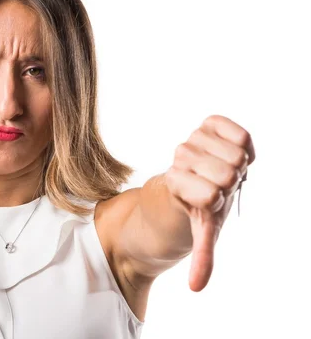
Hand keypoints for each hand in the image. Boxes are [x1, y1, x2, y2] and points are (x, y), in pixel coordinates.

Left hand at [165, 115, 255, 291]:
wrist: (184, 184)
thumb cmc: (198, 210)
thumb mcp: (203, 234)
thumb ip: (202, 257)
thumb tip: (197, 288)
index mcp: (180, 189)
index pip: (211, 195)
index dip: (211, 200)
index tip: (204, 201)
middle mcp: (184, 163)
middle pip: (228, 170)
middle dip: (226, 183)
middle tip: (213, 184)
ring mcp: (193, 142)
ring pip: (227, 153)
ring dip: (224, 164)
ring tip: (214, 168)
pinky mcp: (205, 125)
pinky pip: (222, 123)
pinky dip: (231, 134)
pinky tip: (225, 149)